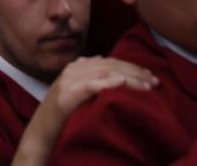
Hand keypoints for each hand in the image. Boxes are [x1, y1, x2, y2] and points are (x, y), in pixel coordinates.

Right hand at [11, 57, 155, 164]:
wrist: (40, 135)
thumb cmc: (62, 118)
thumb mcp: (78, 94)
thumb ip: (91, 80)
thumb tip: (115, 74)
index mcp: (76, 67)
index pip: (110, 61)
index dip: (132, 67)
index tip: (150, 77)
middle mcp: (73, 69)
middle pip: (110, 65)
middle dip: (135, 72)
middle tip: (155, 82)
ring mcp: (69, 80)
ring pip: (104, 73)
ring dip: (128, 78)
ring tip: (146, 86)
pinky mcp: (67, 95)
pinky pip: (90, 85)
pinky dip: (106, 83)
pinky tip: (120, 84)